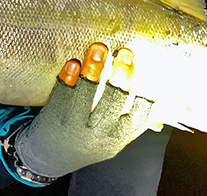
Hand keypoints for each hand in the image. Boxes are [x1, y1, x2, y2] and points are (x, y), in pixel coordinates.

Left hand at [7, 43, 151, 182]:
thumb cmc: (85, 143)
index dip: (147, 94)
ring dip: (93, 69)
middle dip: (121, 75)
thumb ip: (129, 119)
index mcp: (118, 137)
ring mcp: (75, 126)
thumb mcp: (111, 139)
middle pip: (114, 102)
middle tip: (125, 53)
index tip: (150, 71)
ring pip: (86, 95)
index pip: (140, 116)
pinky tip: (73, 63)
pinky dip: (68, 78)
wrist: (48, 159)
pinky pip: (61, 95)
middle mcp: (98, 133)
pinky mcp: (54, 117)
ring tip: (99, 48)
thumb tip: (158, 94)